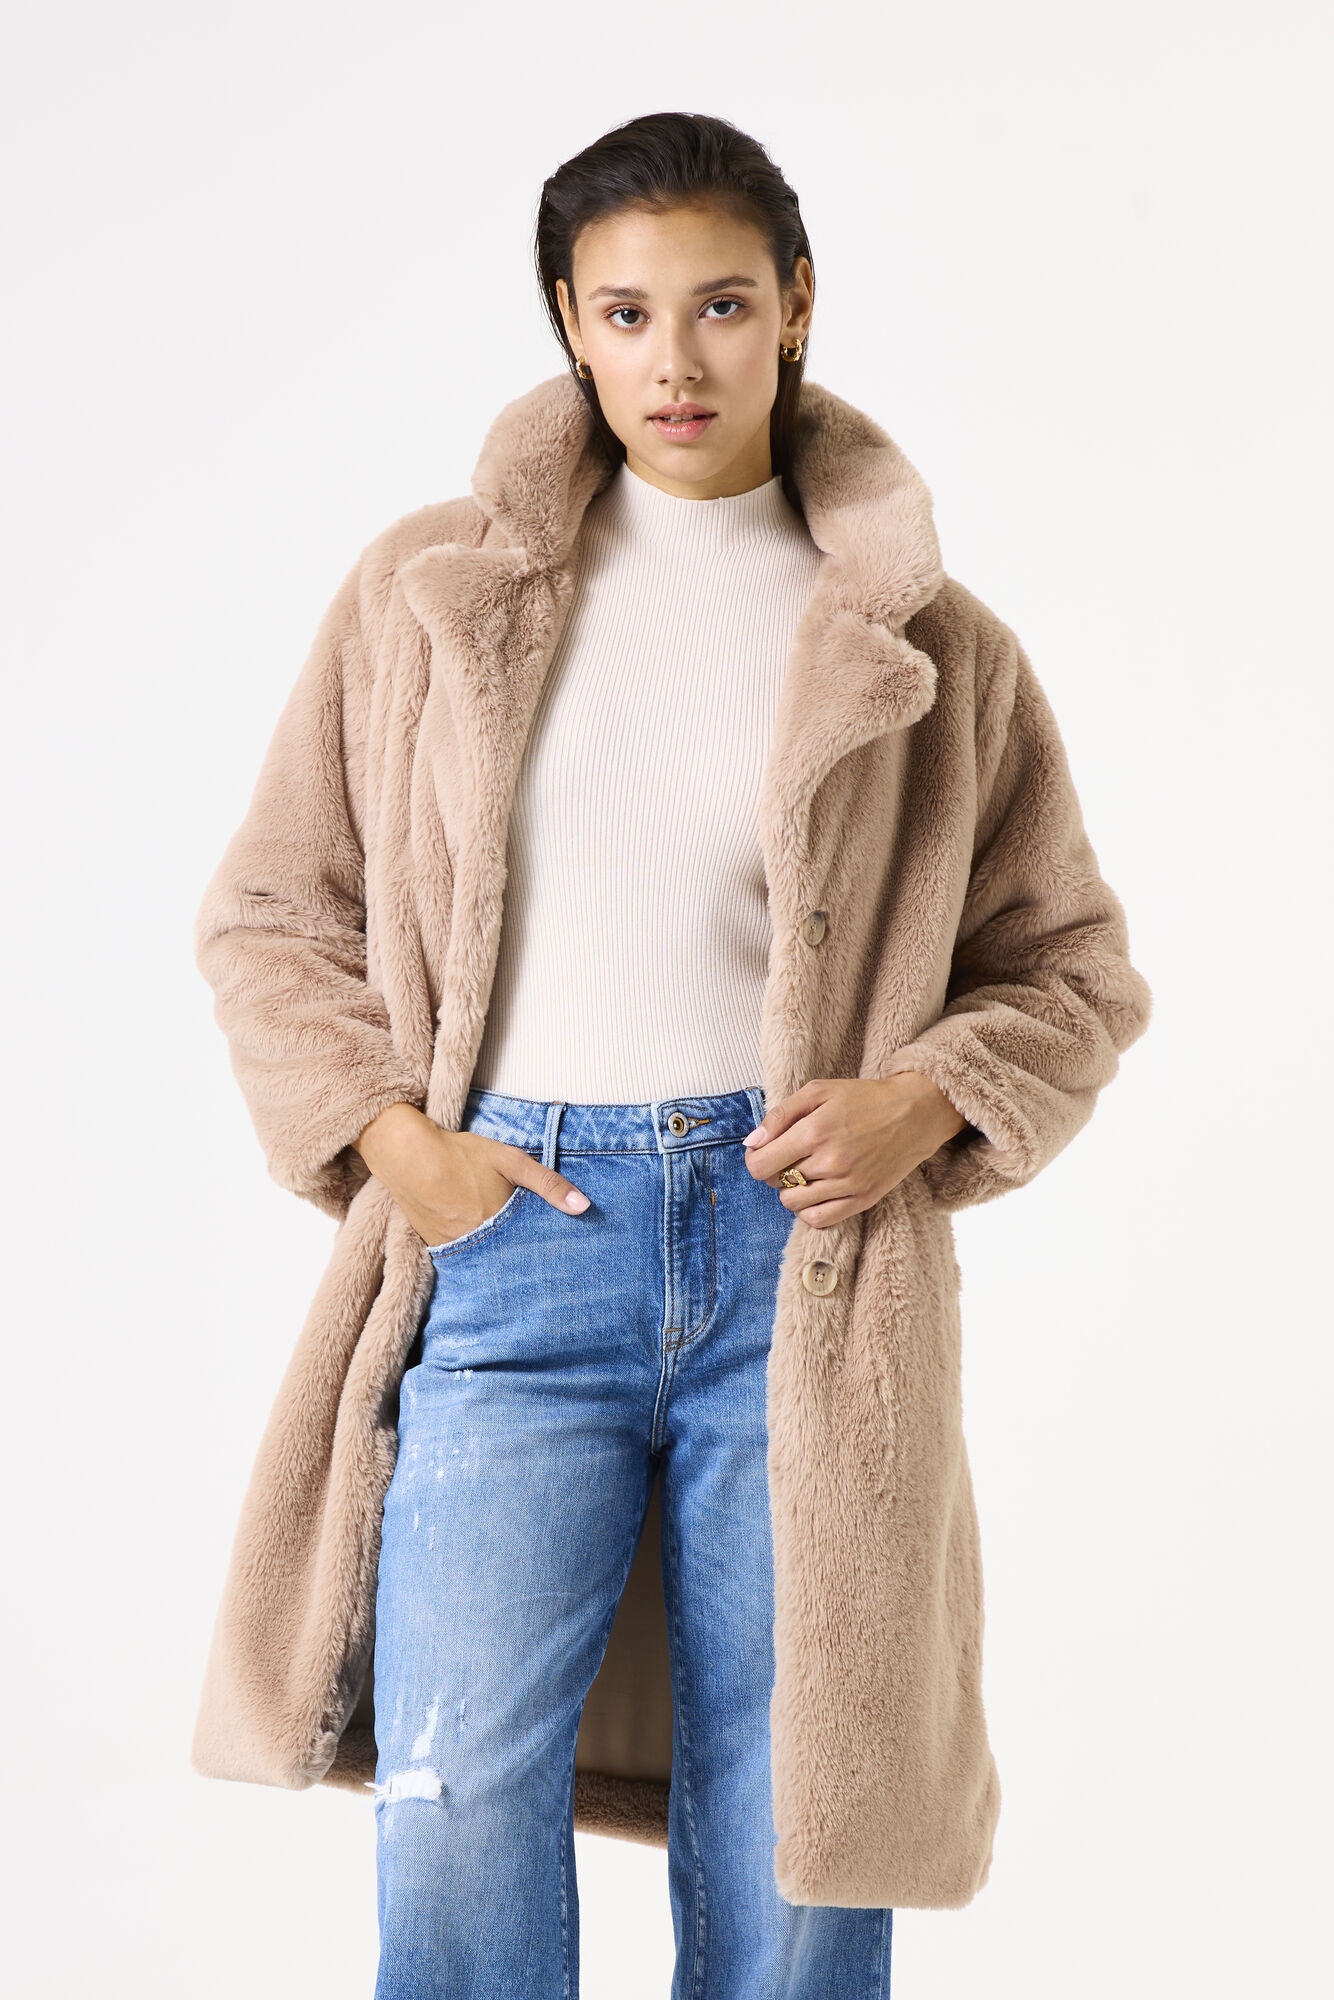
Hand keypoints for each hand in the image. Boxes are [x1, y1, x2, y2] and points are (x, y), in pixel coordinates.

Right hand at [352, 1102, 590, 1246]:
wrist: (406, 1154)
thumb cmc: (461, 1154)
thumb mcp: (510, 1161)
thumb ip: (548, 1183)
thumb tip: (584, 1207)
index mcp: (499, 1226)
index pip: (531, 1248)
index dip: (543, 1250)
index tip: (558, 1254)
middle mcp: (476, 1244)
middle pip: (508, 1258)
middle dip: (522, 1257)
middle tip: (540, 1260)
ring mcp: (453, 1248)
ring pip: (485, 1259)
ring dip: (498, 1256)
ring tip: (514, 1252)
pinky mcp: (435, 1246)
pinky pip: (463, 1257)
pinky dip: (475, 1253)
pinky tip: (483, 1244)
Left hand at [741, 1073, 966, 1228]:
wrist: (915, 1114)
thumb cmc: (864, 1099)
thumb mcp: (819, 1091)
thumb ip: (780, 1115)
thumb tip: (752, 1143)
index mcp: (814, 1131)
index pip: (760, 1165)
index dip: (755, 1159)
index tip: (763, 1152)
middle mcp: (830, 1162)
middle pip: (776, 1183)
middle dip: (776, 1170)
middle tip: (793, 1155)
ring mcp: (847, 1184)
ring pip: (793, 1203)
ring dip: (792, 1189)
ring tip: (807, 1171)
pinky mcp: (862, 1200)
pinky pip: (818, 1219)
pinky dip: (809, 1208)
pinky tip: (817, 1190)